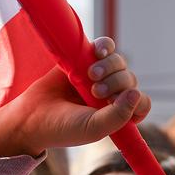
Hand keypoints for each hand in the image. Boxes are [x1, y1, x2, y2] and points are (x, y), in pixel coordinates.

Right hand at [0, 36, 151, 157]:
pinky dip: (105, 46)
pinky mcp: (85, 59)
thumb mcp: (94, 128)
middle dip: (118, 83)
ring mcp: (99, 76)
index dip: (134, 100)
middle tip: (96, 92)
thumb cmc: (63, 127)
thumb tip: (136, 94)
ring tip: (91, 74)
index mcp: (118, 114)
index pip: (141, 104)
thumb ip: (118, 116)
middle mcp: (111, 95)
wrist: (32, 115)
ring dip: (110, 66)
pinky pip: (105, 47)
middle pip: (130, 80)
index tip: (115, 102)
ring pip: (119, 63)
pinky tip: (98, 51)